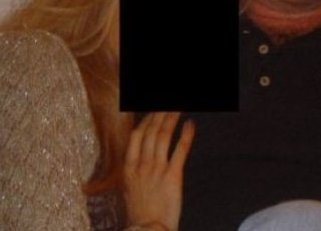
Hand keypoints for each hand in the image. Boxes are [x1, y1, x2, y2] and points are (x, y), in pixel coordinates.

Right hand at [123, 112, 194, 230]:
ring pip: (164, 136)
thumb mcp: (129, 189)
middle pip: (151, 131)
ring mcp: (157, 169)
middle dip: (160, 113)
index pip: (137, 135)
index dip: (146, 120)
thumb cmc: (139, 213)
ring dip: (172, 118)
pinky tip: (191, 124)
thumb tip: (137, 160)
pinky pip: (180, 150)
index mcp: (129, 167)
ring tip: (178, 106)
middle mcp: (142, 164)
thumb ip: (133, 172)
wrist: (147, 229)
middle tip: (168, 102)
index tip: (153, 110)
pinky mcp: (173, 176)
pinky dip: (186, 135)